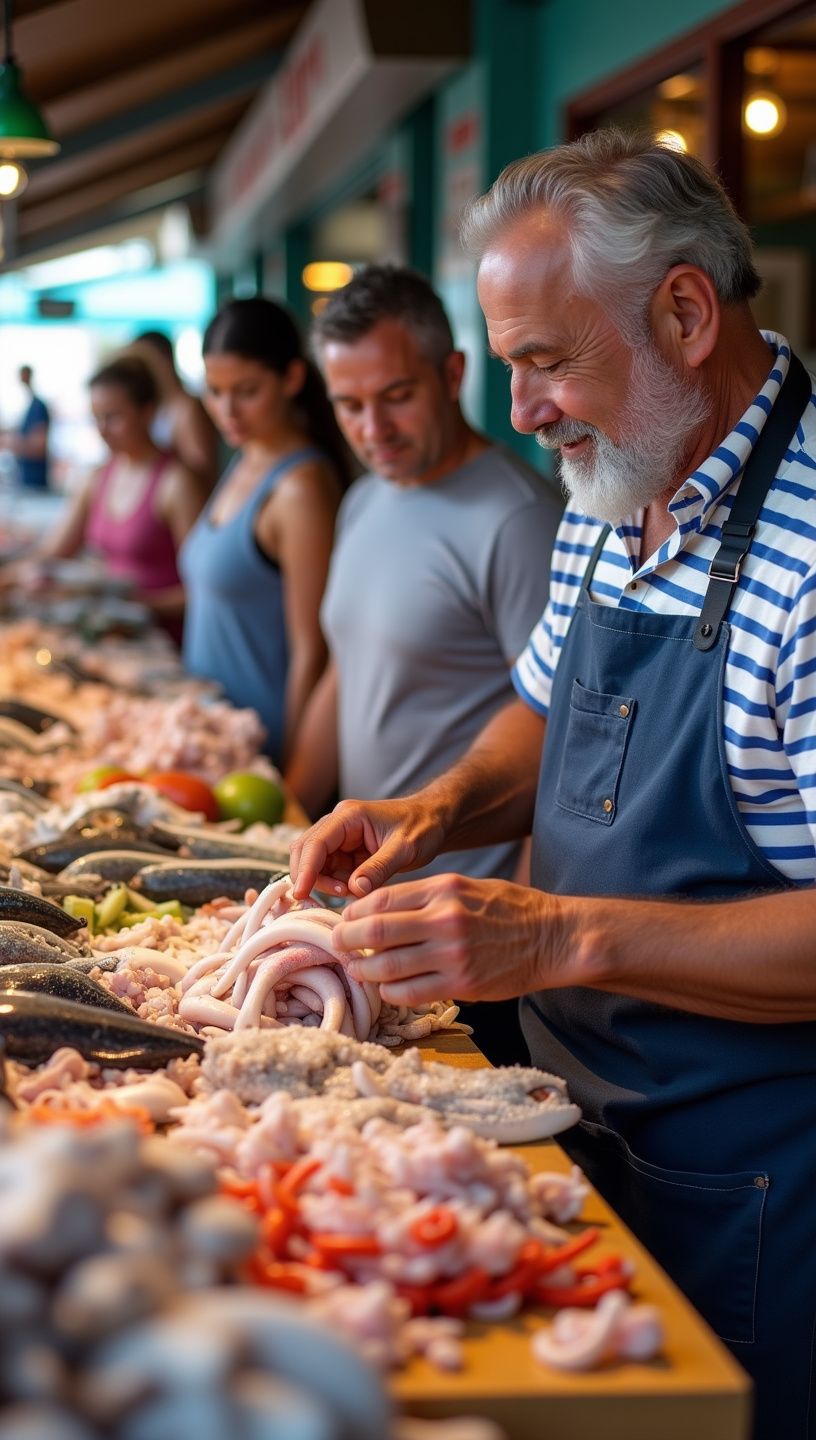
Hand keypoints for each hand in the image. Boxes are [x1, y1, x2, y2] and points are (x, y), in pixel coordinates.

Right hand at [289, 795, 446, 900]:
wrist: (435, 821)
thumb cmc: (423, 826)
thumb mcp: (405, 848)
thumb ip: (379, 868)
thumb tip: (353, 889)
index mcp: (348, 817)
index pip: (316, 842)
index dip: (305, 869)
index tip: (301, 893)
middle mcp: (338, 825)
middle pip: (306, 851)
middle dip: (309, 877)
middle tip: (322, 900)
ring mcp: (340, 839)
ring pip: (314, 864)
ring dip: (323, 883)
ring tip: (348, 893)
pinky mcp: (346, 853)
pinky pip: (329, 872)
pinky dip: (333, 885)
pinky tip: (352, 891)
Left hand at [333, 872, 565, 1005]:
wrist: (554, 937)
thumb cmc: (509, 909)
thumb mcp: (466, 886)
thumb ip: (425, 897)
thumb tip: (378, 908)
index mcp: (443, 890)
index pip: (380, 898)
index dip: (353, 911)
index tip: (345, 918)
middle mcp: (445, 920)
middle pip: (374, 931)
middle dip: (346, 939)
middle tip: (337, 945)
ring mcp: (453, 955)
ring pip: (387, 967)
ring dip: (364, 970)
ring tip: (357, 969)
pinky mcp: (462, 984)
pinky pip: (410, 992)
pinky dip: (390, 992)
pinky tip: (387, 987)